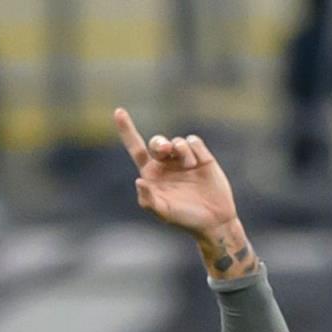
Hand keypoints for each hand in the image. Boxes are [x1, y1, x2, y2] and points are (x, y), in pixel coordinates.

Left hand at [112, 108, 237, 240]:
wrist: (213, 220)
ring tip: (190, 166)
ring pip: (177, 141)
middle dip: (160, 143)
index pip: (136, 148)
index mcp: (151, 175)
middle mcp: (165, 164)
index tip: (118, 111)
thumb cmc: (185, 219)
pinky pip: (193, 141)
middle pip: (156, 142)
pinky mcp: (202, 156)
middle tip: (166, 150)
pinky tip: (198, 163)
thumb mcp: (164, 212)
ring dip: (181, 151)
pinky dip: (194, 150)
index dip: (127, 130)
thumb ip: (148, 200)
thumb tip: (139, 182)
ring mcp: (183, 159)